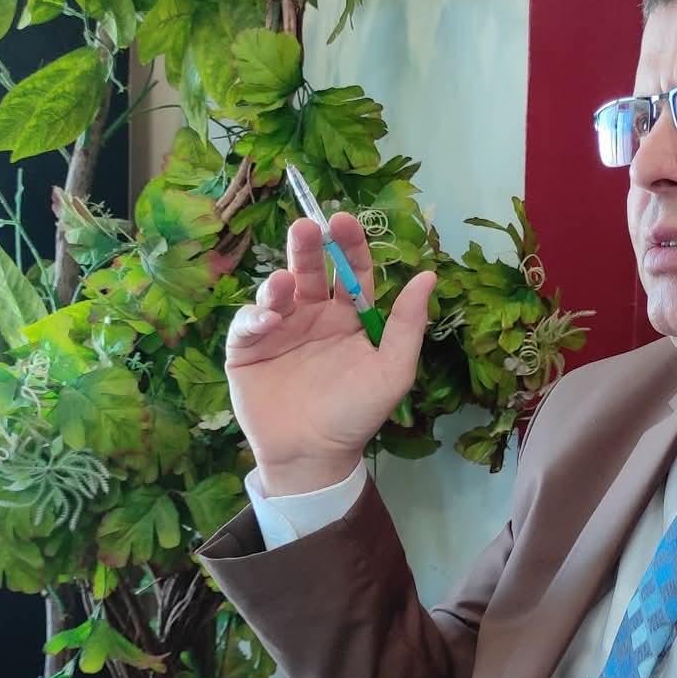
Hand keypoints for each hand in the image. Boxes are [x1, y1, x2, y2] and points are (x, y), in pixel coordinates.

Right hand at [225, 212, 437, 495]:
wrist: (312, 456)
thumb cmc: (356, 415)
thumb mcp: (392, 371)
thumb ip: (407, 325)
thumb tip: (429, 276)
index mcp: (350, 317)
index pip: (351, 271)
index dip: (349, 245)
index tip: (344, 221)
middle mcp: (314, 316)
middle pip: (310, 270)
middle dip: (307, 247)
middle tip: (307, 226)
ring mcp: (280, 330)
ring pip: (277, 291)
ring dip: (279, 280)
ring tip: (283, 283)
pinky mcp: (248, 349)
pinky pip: (249, 323)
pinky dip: (255, 317)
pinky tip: (267, 321)